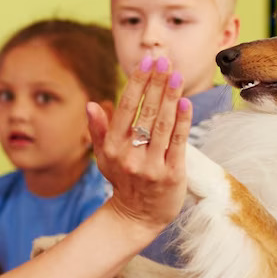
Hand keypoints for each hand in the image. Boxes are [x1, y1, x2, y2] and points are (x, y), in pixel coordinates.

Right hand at [87, 55, 191, 233]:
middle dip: (155, 83)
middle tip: (164, 60)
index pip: (126, 108)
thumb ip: (99, 130)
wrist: (137, 217)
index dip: (137, 83)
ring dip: (169, 97)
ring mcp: (151, 166)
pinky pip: (177, 144)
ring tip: (176, 75)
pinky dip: (182, 122)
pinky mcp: (171, 175)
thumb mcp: (105, 157)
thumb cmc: (123, 180)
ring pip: (161, 125)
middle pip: (145, 112)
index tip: (146, 62)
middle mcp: (130, 155)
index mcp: (113, 146)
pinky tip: (186, 102)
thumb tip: (91, 105)